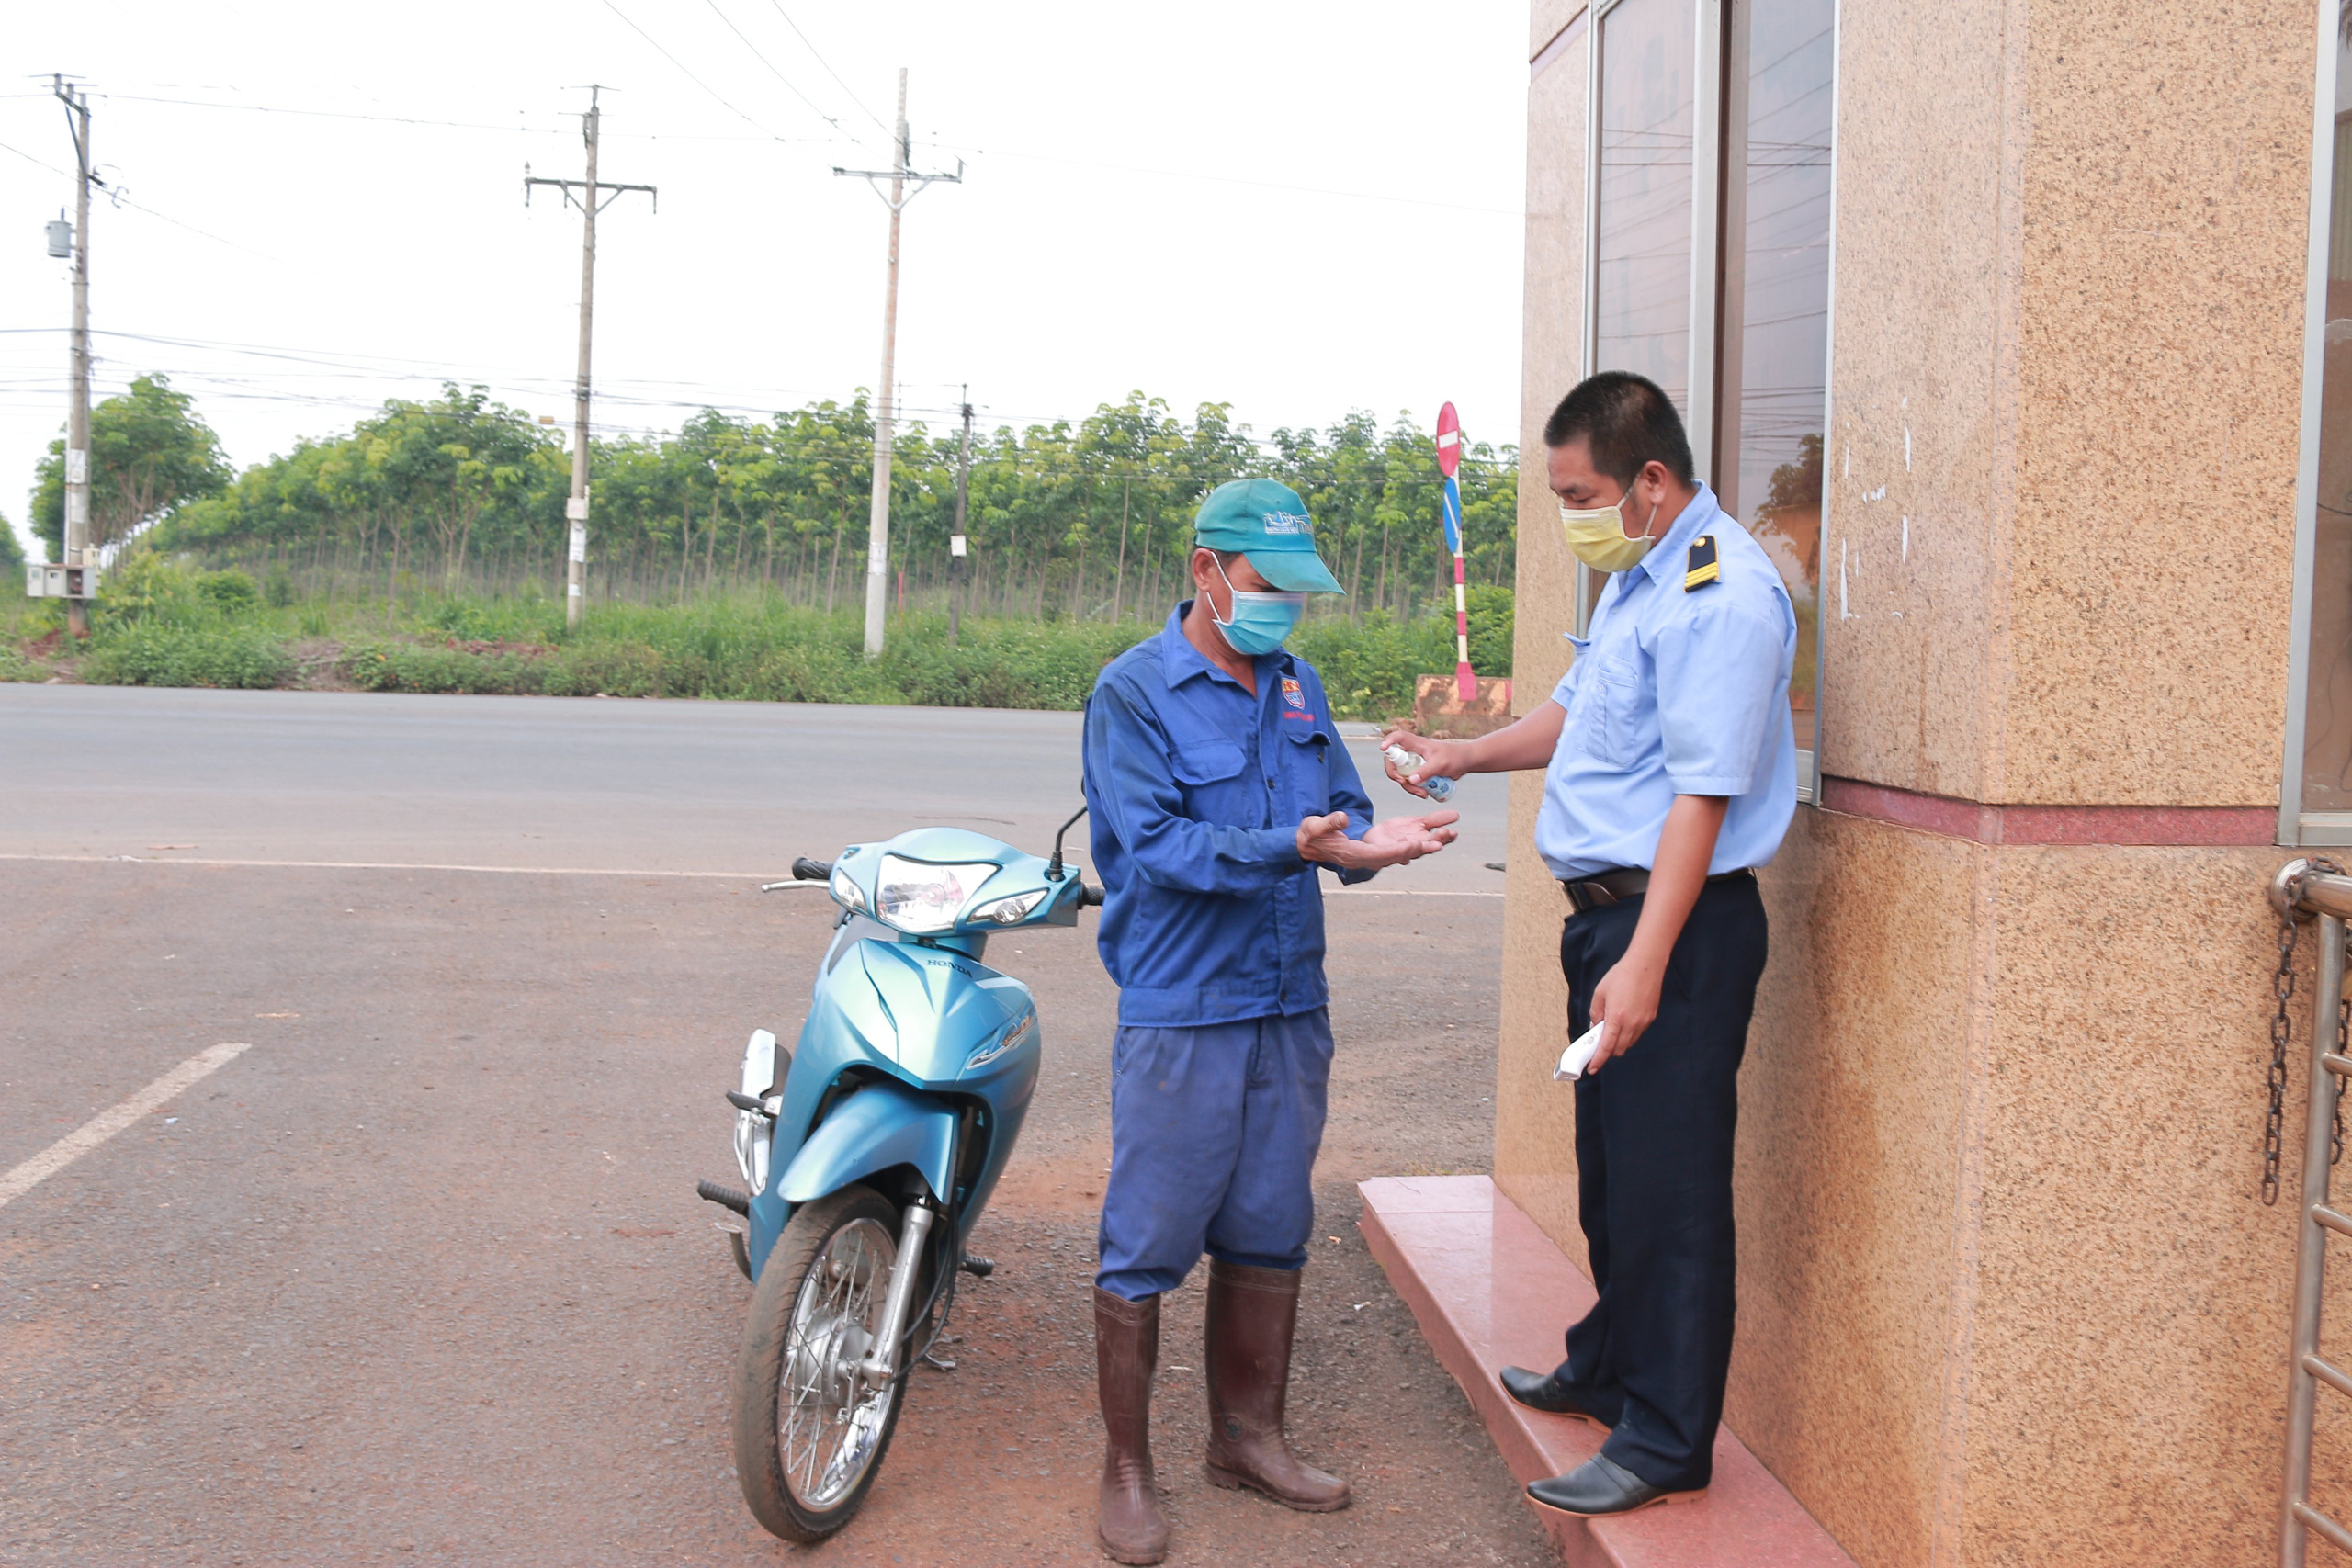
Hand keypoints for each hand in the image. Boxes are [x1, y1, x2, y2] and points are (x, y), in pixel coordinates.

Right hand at [1296, 809, 1459, 869]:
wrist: (1308, 844)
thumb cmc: (1310, 835)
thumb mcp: (1315, 827)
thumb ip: (1329, 823)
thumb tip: (1342, 818)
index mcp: (1353, 854)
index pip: (1379, 855)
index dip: (1397, 851)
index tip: (1413, 845)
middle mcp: (1366, 859)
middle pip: (1395, 857)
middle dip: (1416, 851)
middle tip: (1436, 844)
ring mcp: (1371, 855)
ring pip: (1400, 854)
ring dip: (1421, 848)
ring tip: (1443, 840)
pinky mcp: (1374, 850)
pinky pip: (1396, 849)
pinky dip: (1414, 844)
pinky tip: (1430, 838)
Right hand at [1376, 730, 1472, 799]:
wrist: (1464, 762)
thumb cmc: (1455, 757)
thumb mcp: (1441, 764)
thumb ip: (1426, 771)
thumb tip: (1410, 780)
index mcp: (1417, 744)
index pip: (1398, 737)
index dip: (1388, 741)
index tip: (1383, 748)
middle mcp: (1412, 752)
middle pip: (1393, 761)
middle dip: (1396, 775)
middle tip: (1404, 783)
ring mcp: (1414, 763)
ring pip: (1401, 775)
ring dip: (1408, 786)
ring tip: (1423, 794)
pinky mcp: (1418, 772)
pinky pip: (1409, 782)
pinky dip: (1414, 789)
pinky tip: (1425, 794)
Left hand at [1583, 950, 1665, 1071]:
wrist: (1645, 964)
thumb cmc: (1621, 976)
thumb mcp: (1600, 993)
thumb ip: (1595, 1013)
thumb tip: (1594, 1027)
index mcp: (1616, 1017)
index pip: (1606, 1047)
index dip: (1598, 1060)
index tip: (1592, 1068)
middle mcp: (1632, 1023)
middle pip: (1619, 1050)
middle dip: (1607, 1052)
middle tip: (1598, 1044)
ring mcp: (1643, 1022)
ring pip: (1629, 1043)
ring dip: (1618, 1042)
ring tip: (1611, 1028)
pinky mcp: (1650, 1018)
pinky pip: (1637, 1033)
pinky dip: (1628, 1034)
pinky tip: (1623, 1021)